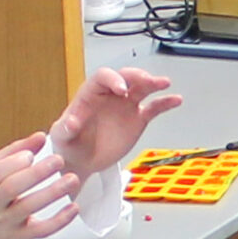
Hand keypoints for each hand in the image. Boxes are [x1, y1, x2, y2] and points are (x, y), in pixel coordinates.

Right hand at [0, 134, 81, 238]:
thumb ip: (15, 151)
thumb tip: (40, 136)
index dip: (13, 163)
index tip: (30, 155)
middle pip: (12, 188)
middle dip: (37, 173)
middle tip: (58, 159)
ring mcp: (4, 222)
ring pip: (29, 208)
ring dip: (53, 193)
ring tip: (72, 179)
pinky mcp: (19, 237)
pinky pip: (42, 230)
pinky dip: (59, 220)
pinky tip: (73, 207)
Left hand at [49, 68, 182, 178]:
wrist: (82, 161)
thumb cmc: (69, 145)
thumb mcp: (62, 138)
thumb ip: (65, 129)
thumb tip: (70, 122)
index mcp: (90, 95)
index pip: (103, 78)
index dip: (113, 79)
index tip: (121, 89)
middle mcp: (110, 96)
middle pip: (125, 77)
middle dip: (136, 77)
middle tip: (145, 82)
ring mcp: (125, 106)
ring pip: (142, 88)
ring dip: (153, 84)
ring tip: (164, 83)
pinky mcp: (137, 119)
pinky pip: (153, 108)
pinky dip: (165, 103)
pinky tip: (176, 100)